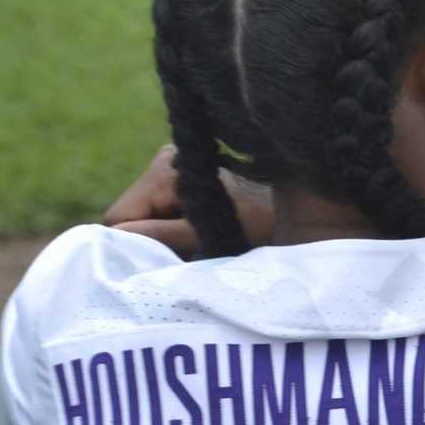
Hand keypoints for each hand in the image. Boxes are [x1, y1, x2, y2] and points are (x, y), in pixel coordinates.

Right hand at [102, 144, 272, 256]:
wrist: (310, 202)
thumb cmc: (263, 219)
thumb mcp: (208, 233)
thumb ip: (161, 236)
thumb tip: (114, 241)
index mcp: (164, 171)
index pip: (119, 217)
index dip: (132, 245)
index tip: (157, 263)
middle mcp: (166, 161)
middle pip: (132, 214)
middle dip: (150, 240)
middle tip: (183, 257)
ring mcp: (177, 166)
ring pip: (148, 213)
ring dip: (165, 235)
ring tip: (200, 245)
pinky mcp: (190, 175)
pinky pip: (166, 207)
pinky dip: (178, 225)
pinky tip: (204, 233)